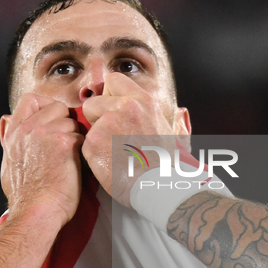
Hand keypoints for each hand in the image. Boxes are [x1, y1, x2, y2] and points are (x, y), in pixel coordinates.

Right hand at [0, 93, 83, 226]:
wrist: (36, 212)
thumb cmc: (25, 197)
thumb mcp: (8, 164)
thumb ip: (11, 141)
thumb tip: (7, 123)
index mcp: (14, 133)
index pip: (30, 99)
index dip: (46, 105)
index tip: (53, 119)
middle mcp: (28, 129)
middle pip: (57, 107)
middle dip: (66, 121)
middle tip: (68, 142)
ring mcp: (46, 134)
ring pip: (72, 122)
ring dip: (76, 138)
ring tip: (71, 159)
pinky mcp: (64, 143)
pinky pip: (82, 136)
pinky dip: (83, 150)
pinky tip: (77, 165)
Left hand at [81, 74, 186, 206]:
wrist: (159, 186)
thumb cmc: (168, 165)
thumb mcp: (173, 134)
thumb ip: (170, 119)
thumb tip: (182, 112)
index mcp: (143, 101)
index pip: (113, 81)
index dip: (108, 95)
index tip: (112, 111)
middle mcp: (124, 106)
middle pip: (92, 102)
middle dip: (96, 118)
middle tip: (112, 137)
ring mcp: (106, 123)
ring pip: (87, 126)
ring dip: (96, 138)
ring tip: (114, 154)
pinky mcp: (93, 142)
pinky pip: (85, 145)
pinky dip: (93, 156)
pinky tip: (110, 164)